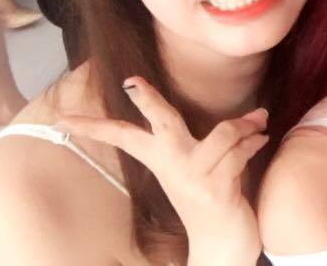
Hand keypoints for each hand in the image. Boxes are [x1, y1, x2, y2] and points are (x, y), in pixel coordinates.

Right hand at [60, 77, 266, 264]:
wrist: (223, 245)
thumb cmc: (217, 198)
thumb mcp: (212, 164)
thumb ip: (228, 137)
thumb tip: (257, 112)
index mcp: (163, 161)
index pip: (125, 137)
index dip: (96, 126)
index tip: (65, 117)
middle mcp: (173, 168)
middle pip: (160, 123)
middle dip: (148, 100)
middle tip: (131, 82)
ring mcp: (192, 180)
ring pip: (222, 133)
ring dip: (245, 125)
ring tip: (258, 122)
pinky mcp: (214, 191)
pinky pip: (238, 153)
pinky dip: (254, 143)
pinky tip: (261, 141)